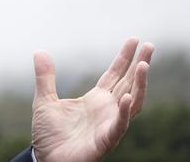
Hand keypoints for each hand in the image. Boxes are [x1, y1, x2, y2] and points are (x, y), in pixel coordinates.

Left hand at [31, 38, 153, 161]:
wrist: (45, 161)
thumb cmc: (48, 135)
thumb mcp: (44, 100)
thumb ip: (45, 77)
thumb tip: (39, 52)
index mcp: (96, 99)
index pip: (115, 74)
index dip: (125, 57)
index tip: (135, 40)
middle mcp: (107, 109)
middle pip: (128, 83)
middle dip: (140, 64)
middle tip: (150, 45)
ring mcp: (109, 123)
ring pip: (131, 101)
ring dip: (139, 84)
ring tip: (143, 65)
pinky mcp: (105, 140)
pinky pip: (119, 125)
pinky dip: (124, 112)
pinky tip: (126, 97)